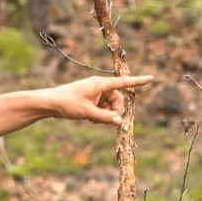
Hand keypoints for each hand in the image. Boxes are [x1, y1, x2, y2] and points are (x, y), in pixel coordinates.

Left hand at [39, 74, 153, 126]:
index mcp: (100, 84)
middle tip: (107, 119)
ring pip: (111, 104)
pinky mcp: (92, 98)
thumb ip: (105, 117)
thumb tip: (120, 121)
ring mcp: (96, 92)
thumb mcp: (87, 113)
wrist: (50, 103)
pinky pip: (104, 106)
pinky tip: (91, 117)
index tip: (151, 78)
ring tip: (94, 118)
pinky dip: (101, 113)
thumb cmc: (67, 104)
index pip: (123, 83)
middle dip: (115, 109)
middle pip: (118, 98)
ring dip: (107, 113)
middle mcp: (99, 86)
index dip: (137, 82)